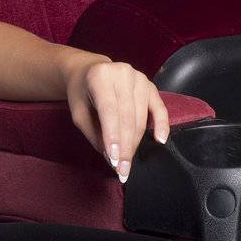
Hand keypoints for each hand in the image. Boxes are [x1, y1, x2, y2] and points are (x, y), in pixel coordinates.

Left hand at [65, 58, 168, 182]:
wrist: (89, 71)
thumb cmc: (82, 93)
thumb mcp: (79, 113)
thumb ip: (94, 134)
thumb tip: (113, 159)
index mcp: (100, 76)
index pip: (109, 111)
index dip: (113, 137)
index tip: (115, 160)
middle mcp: (122, 73)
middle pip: (127, 117)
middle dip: (126, 146)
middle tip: (123, 169)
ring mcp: (139, 78)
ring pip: (141, 117)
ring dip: (136, 142)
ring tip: (129, 161)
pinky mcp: (150, 85)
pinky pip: (160, 108)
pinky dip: (162, 125)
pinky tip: (159, 140)